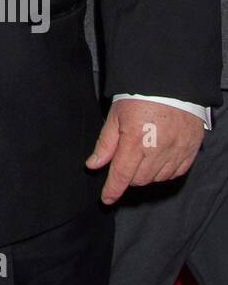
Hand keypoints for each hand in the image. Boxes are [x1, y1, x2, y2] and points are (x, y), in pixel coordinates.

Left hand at [86, 99, 203, 203]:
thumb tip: (93, 165)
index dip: (113, 190)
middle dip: (128, 176)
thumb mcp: (116, 116)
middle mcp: (157, 151)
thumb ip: (106, 143)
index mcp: (135, 141)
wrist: (171, 85)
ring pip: (156, 178)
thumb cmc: (139, 97)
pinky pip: (175, 173)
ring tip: (142, 156)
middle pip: (138, 179)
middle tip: (126, 160)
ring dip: (145, 174)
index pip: (121, 175)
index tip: (107, 199)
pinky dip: (164, 171)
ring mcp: (176, 152)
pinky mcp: (190, 151)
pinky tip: (158, 159)